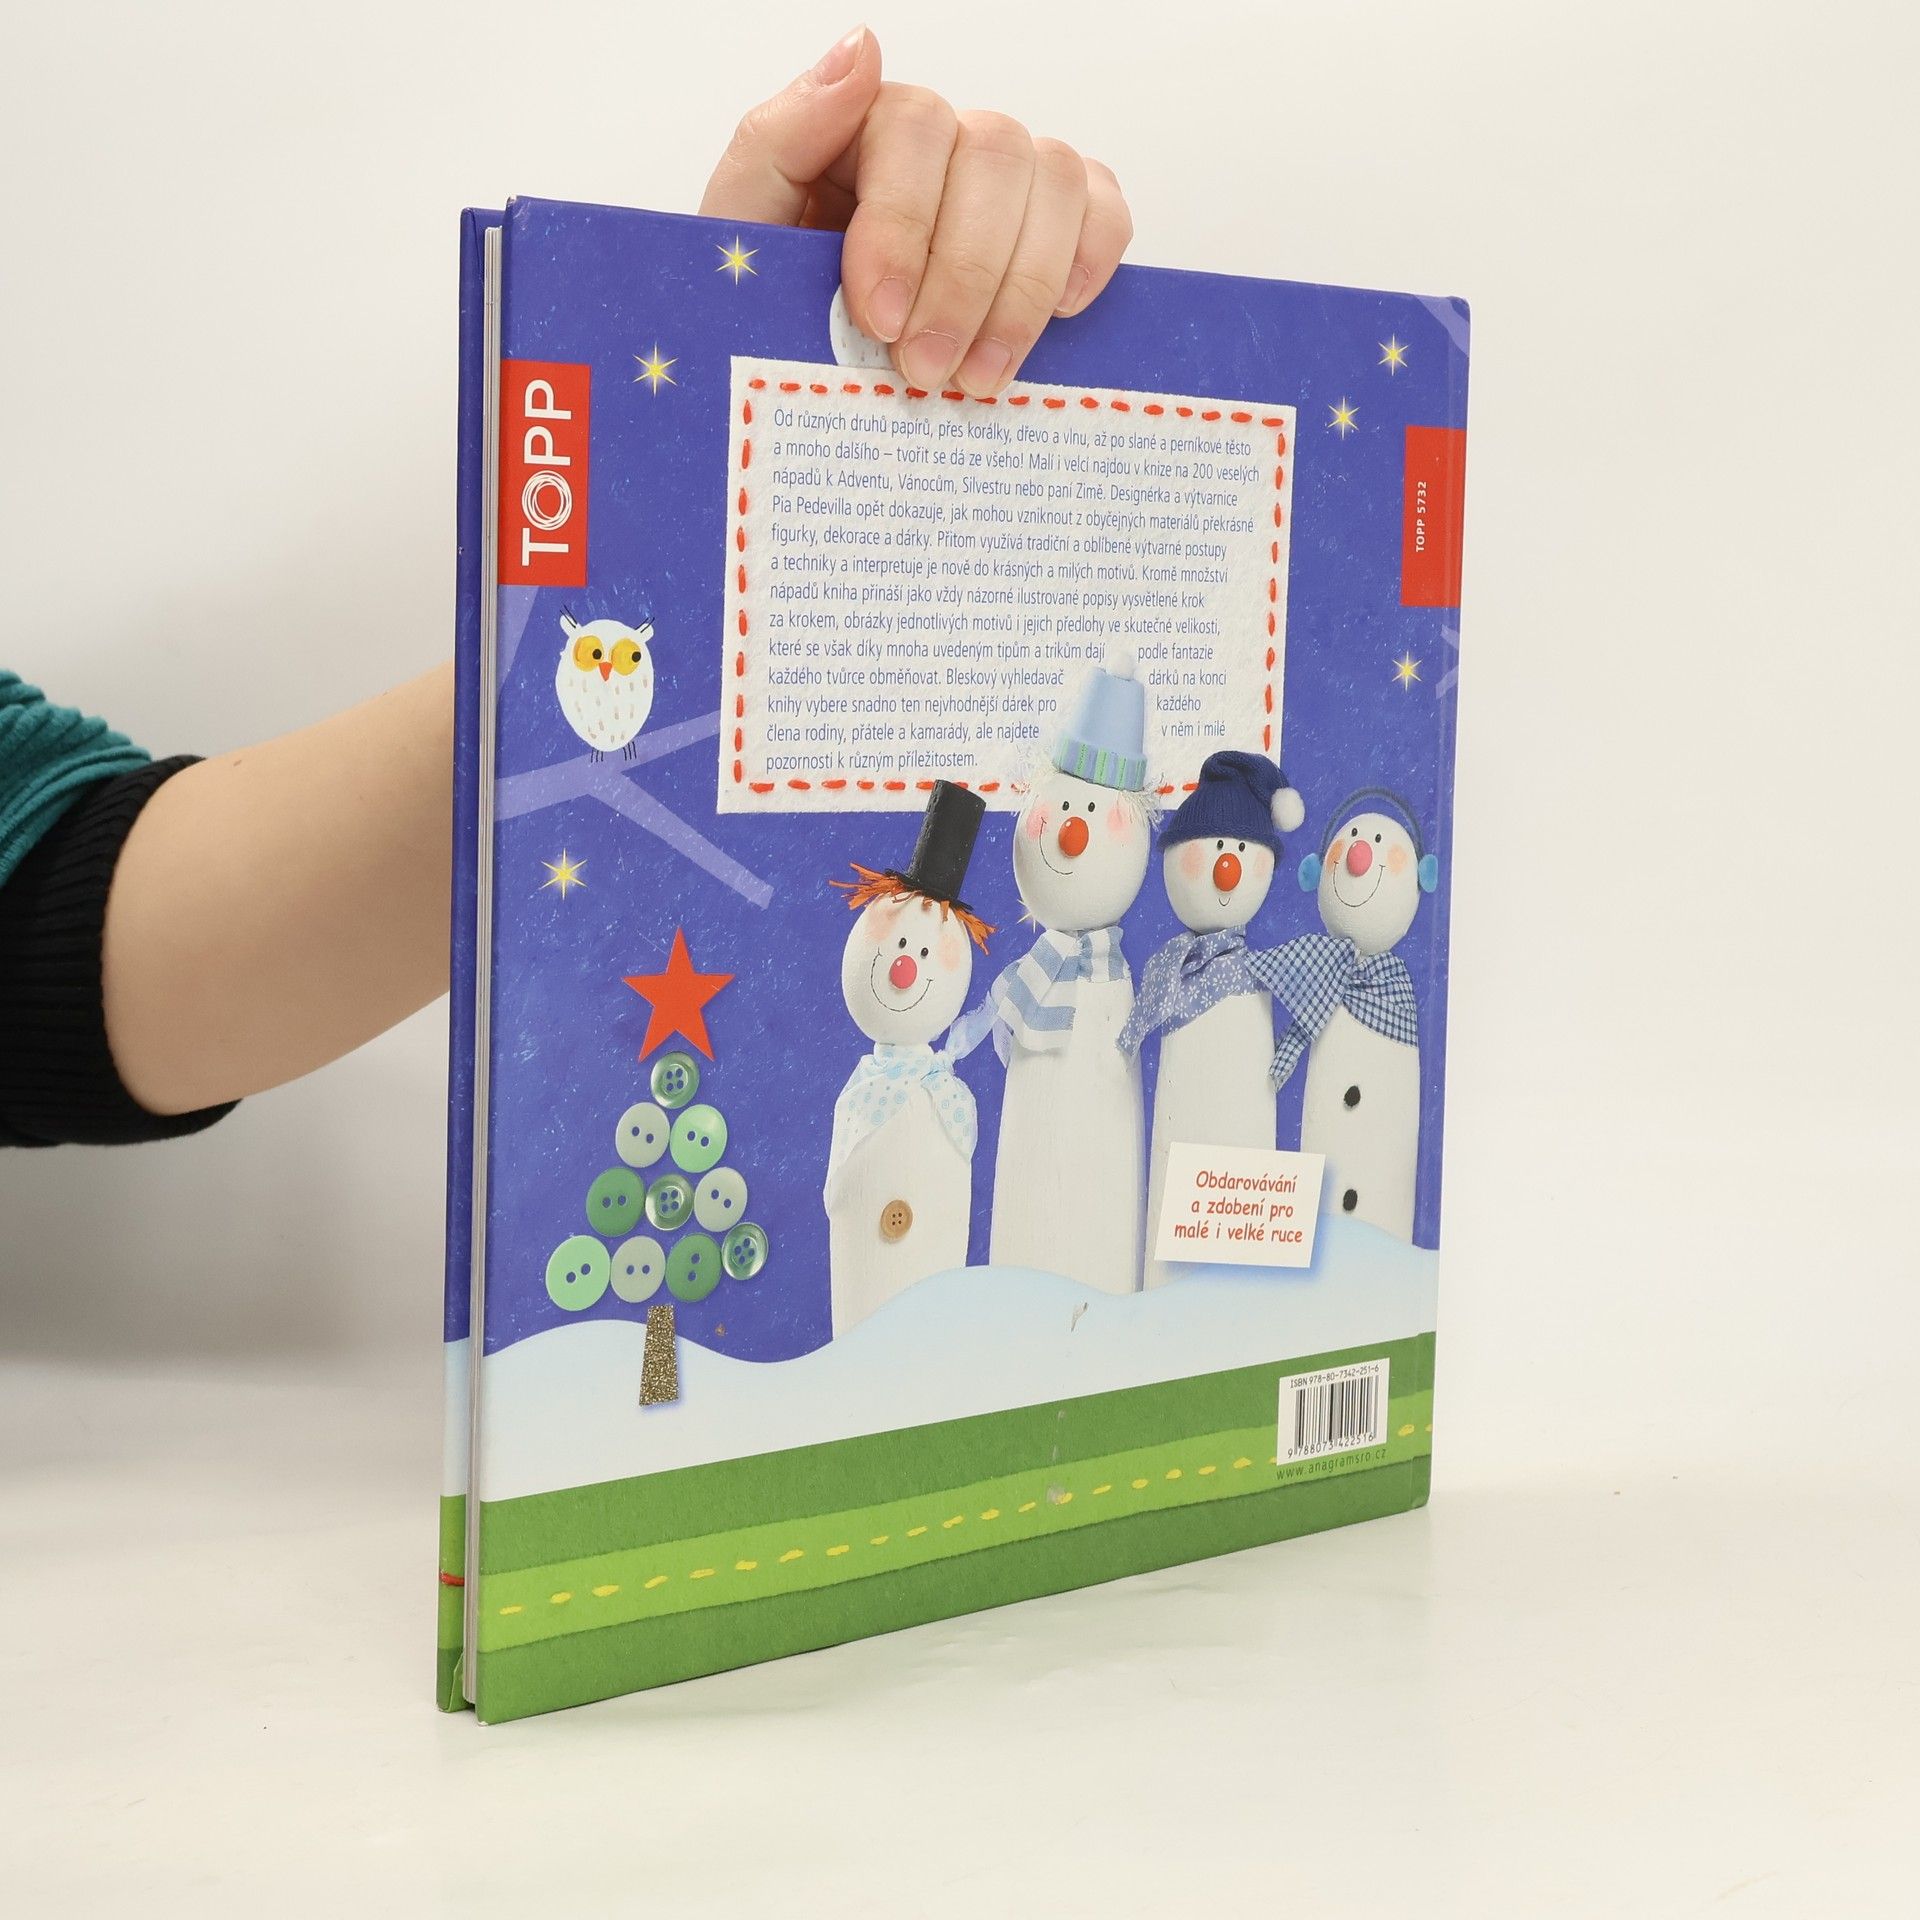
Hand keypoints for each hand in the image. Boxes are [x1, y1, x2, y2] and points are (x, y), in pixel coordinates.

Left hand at [699, 25, 1132, 397]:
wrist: (803, 381)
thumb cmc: (774, 308)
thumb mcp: (743, 231)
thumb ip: (779, 137)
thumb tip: (862, 50)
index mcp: (866, 129)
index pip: (911, 130)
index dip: (903, 226)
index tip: (879, 320)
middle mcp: (947, 142)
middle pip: (994, 156)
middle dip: (962, 279)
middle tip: (927, 373)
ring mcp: (1007, 182)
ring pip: (1054, 181)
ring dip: (1021, 290)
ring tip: (978, 379)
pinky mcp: (1059, 224)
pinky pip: (1103, 210)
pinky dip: (1091, 257)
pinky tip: (1056, 317)